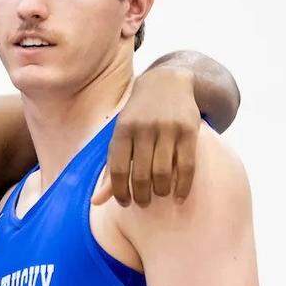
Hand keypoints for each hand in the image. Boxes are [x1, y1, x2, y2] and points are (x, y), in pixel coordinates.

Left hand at [93, 66, 199, 206]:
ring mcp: (167, 130)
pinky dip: (183, 186)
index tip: (125, 203)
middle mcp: (144, 129)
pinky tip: (179, 197)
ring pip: (163, 173)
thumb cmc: (138, 116)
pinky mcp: (189, 131)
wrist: (166, 82)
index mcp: (122, 130)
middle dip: (141, 195)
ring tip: (159, 195)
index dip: (119, 192)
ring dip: (160, 191)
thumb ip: (110, 168)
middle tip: (143, 203)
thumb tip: (97, 201)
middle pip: (140, 175)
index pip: (117, 170)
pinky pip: (187, 166)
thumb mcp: (120, 135)